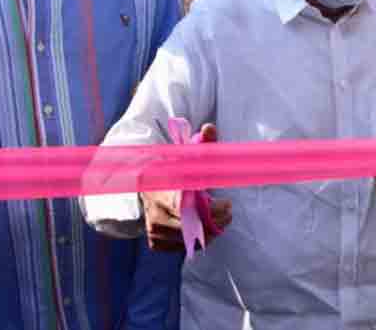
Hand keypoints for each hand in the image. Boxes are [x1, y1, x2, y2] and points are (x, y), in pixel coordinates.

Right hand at [141, 123, 231, 251]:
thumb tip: (209, 128)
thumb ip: (201, 143)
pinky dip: (199, 238)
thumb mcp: (185, 155)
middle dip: (215, 220)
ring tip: (222, 217)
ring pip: (190, 239)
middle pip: (192, 226)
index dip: (207, 209)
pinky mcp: (156, 244)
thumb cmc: (171, 170)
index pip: (181, 205)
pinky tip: (205, 225)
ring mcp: (154, 231)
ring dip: (211, 230)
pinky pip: (184, 247)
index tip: (225, 203)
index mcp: (160, 191)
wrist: (146, 188)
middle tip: (229, 209)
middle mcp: (154, 214)